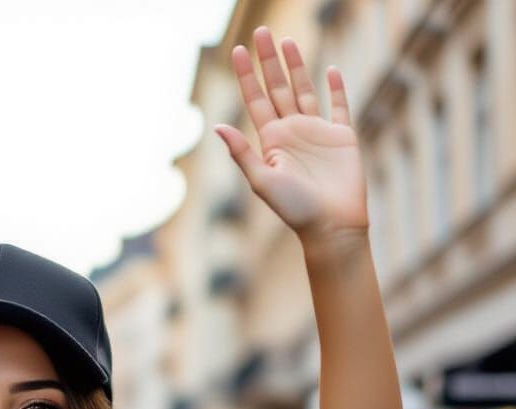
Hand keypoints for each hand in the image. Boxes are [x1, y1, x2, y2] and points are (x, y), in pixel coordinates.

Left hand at [215, 27, 367, 246]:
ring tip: (287, 41)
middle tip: (260, 31)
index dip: (246, 76)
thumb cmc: (295, 210)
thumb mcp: (262, 181)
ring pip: (304, 90)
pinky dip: (337, 88)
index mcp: (271, 142)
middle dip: (267, 61)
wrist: (331, 226)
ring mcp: (317, 133)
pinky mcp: (342, 137)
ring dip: (296, 66)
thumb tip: (217, 126)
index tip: (236, 50)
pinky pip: (339, 107)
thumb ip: (242, 153)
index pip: (255, 101)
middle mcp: (292, 133)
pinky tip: (331, 70)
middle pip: (277, 88)